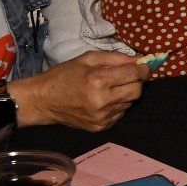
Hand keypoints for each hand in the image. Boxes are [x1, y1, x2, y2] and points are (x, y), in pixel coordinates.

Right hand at [13, 51, 149, 131]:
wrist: (43, 101)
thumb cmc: (64, 75)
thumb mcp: (87, 59)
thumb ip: (115, 58)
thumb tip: (139, 60)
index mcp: (98, 80)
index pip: (133, 74)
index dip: (142, 68)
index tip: (144, 65)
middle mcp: (102, 101)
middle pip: (136, 91)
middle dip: (136, 81)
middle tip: (128, 76)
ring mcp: (101, 117)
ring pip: (129, 103)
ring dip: (126, 94)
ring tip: (111, 88)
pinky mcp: (99, 127)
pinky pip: (120, 114)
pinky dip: (117, 105)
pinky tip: (104, 100)